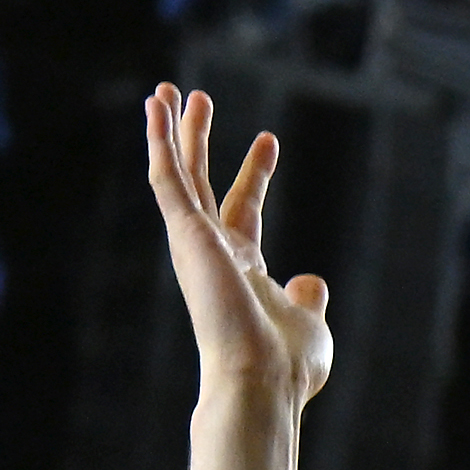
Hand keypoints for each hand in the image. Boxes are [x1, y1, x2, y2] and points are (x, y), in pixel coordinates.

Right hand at [145, 85, 331, 404]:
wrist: (262, 379)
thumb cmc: (287, 365)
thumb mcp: (310, 323)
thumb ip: (307, 299)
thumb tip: (312, 281)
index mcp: (243, 270)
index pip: (244, 210)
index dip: (254, 173)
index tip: (268, 138)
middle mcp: (213, 253)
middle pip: (200, 184)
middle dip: (197, 142)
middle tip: (197, 98)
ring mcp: (195, 243)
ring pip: (177, 175)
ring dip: (172, 132)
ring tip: (170, 90)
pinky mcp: (184, 235)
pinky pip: (166, 179)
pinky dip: (159, 142)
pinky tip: (157, 107)